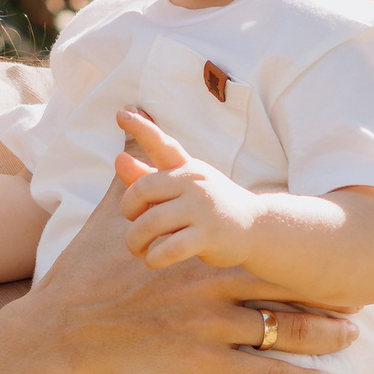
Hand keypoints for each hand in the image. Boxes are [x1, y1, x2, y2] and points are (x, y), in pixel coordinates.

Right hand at [18, 171, 354, 373]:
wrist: (58, 333)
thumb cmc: (80, 275)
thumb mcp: (106, 219)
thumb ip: (129, 180)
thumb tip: (126, 138)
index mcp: (199, 251)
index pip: (262, 246)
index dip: (299, 249)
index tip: (327, 251)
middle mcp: (214, 285)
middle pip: (286, 286)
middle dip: (326, 290)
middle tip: (361, 294)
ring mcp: (211, 326)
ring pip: (286, 330)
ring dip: (326, 335)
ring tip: (353, 337)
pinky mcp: (203, 363)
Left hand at [112, 109, 257, 267]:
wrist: (255, 227)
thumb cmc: (209, 205)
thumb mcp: (182, 187)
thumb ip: (149, 176)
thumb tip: (118, 158)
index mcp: (186, 169)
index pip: (162, 144)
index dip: (141, 129)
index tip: (120, 113)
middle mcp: (194, 183)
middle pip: (141, 192)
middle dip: (129, 212)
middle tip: (133, 225)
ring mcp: (202, 209)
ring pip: (149, 224)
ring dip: (135, 242)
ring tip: (138, 249)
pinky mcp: (208, 236)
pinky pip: (168, 249)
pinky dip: (153, 258)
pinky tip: (152, 260)